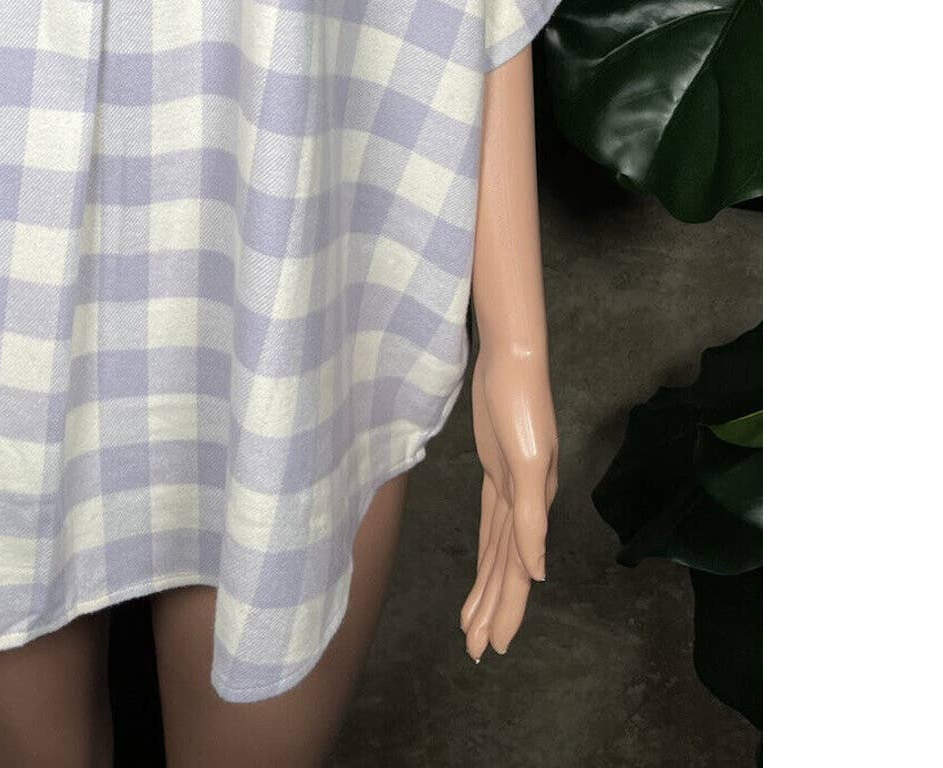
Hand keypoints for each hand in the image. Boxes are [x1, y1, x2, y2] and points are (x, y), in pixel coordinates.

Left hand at [460, 344, 557, 661]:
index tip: (493, 645)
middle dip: (494, 610)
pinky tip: (491, 571)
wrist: (511, 359)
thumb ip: (530, 518)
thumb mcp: (524, 460)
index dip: (506, 609)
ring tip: (473, 624)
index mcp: (532, 506)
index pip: (517, 572)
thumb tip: (537, 573)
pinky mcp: (498, 472)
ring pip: (499, 552)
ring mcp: (512, 489)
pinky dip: (491, 552)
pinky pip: (493, 525)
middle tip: (477, 651)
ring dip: (488, 589)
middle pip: (507, 570)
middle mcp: (525, 505)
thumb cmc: (519, 404)